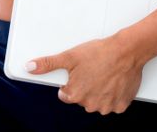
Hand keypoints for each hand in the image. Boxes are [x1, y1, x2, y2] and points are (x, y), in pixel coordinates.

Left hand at [25, 33, 143, 114]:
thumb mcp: (70, 55)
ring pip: (98, 101)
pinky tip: (114, 81)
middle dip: (86, 85)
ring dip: (100, 90)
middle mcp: (90, 104)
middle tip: (94, 69)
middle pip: (82, 98)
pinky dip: (114, 94)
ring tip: (105, 73)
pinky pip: (113, 103)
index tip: (80, 72)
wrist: (126, 51)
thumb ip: (48, 64)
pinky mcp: (121, 105)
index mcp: (75, 94)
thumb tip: (29, 67)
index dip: (72, 81)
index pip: (65, 94)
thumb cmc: (100, 52)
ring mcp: (106, 106)